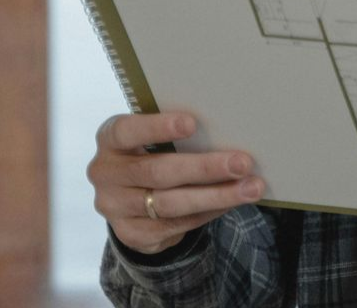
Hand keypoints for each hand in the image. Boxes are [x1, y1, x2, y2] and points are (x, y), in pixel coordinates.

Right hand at [87, 111, 262, 254]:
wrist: (133, 199)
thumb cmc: (154, 153)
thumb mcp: (153, 139)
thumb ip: (177, 136)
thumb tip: (230, 131)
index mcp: (110, 140)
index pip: (127, 131)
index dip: (157, 127)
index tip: (192, 123)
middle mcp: (106, 174)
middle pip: (157, 172)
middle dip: (204, 168)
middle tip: (242, 163)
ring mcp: (115, 207)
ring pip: (170, 204)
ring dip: (216, 196)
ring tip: (251, 188)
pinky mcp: (131, 234)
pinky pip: (175, 225)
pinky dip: (208, 213)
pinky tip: (231, 203)